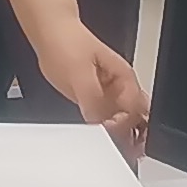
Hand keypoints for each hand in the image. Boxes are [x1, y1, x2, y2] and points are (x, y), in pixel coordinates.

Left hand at [30, 20, 148, 160]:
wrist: (51, 34)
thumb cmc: (68, 42)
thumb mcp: (79, 72)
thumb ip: (91, 98)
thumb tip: (98, 122)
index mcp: (124, 77)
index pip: (135, 108)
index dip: (125, 125)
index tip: (110, 132)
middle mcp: (119, 87)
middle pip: (135, 117)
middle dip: (132, 136)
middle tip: (122, 152)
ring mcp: (107, 95)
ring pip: (122, 122)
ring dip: (119, 136)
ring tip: (113, 150)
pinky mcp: (93, 100)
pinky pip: (103, 120)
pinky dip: (104, 131)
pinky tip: (99, 139)